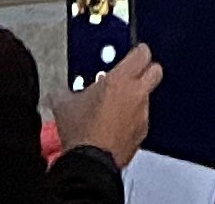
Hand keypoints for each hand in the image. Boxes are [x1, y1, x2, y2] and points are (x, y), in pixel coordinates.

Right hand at [53, 44, 157, 159]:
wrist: (90, 162)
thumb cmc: (81, 131)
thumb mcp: (65, 105)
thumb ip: (67, 92)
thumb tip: (59, 94)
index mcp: (121, 79)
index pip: (142, 53)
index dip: (138, 52)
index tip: (131, 54)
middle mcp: (137, 94)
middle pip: (155, 71)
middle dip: (146, 70)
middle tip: (130, 75)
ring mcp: (142, 115)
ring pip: (147, 97)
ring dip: (136, 98)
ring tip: (116, 105)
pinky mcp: (142, 134)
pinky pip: (141, 119)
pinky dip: (132, 119)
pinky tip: (115, 126)